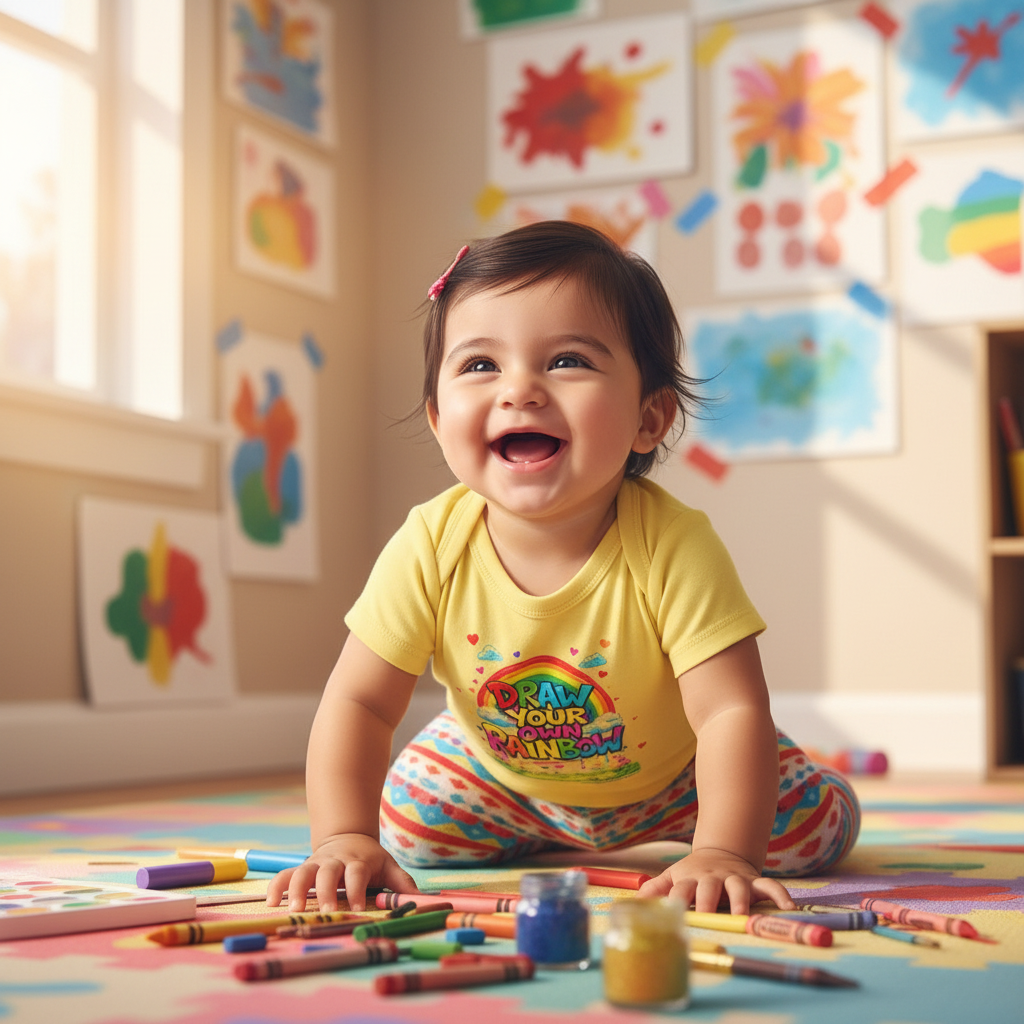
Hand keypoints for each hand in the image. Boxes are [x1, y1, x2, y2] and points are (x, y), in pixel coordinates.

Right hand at [265, 833, 419, 912]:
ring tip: (294, 910)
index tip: (356, 908)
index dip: (356, 889)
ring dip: (297, 890)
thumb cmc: (370, 859)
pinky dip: (276, 887)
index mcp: (357, 861)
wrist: (347, 836)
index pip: (356, 874)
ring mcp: (315, 864)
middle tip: (326, 912)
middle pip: (328, 873)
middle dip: (326, 892)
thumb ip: (402, 884)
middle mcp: (334, 862)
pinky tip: (271, 904)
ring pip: (302, 873)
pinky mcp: (300, 868)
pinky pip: (284, 876)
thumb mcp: (389, 866)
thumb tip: (421, 901)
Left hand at [636, 847, 795, 914]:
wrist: (721, 852)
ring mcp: (735, 878)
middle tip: (705, 915)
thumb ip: (655, 889)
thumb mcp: (674, 877)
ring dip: (740, 899)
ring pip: (738, 886)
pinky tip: (788, 908)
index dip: (675, 900)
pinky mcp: (754, 880)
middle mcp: (712, 878)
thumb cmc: (694, 874)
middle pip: (709, 888)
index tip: (671, 915)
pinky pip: (770, 886)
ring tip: (742, 915)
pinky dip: (780, 895)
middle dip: (706, 901)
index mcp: (690, 879)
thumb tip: (632, 902)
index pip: (680, 890)